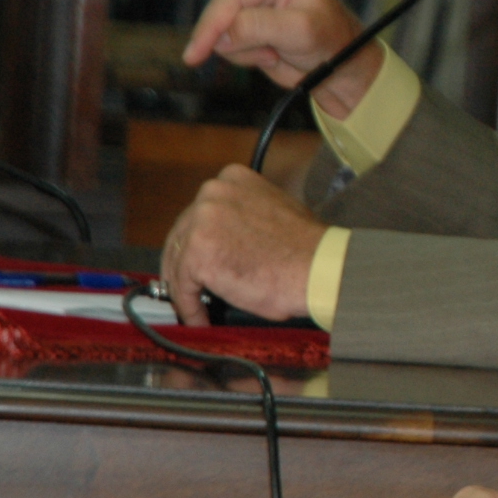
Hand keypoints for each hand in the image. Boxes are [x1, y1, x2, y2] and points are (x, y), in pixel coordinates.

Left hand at [160, 165, 325, 323]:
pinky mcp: (197, 254)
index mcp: (232, 178)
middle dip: (187, 266)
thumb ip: (246, 215)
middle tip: (195, 290)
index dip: (199, 242)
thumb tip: (230, 238)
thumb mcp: (275, 210)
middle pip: (182, 236)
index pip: (201, 214)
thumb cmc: (307, 250)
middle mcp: (212, 193)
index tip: (202, 261)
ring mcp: (201, 222)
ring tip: (198, 309)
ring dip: (187, 289)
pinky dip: (189, 308)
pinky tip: (201, 319)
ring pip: (178, 262)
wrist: (319, 268)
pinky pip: (182, 288)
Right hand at [181, 0, 381, 118]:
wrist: (338, 62)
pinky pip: (224, 41)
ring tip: (276, 50)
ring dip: (245, 49)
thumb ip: (259, 28)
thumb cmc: (330, 38)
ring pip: (219, 31)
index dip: (212, 26)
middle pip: (220, 12)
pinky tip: (270, 51)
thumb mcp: (300, 31)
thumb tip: (221, 35)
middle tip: (273, 52)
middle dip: (241, 40)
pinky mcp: (241, 17)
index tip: (195, 54)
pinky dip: (245, 54)